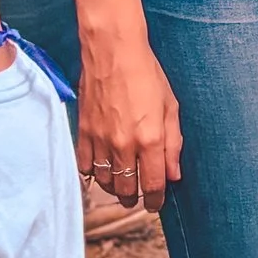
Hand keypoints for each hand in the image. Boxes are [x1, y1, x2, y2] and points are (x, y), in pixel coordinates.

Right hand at [76, 29, 181, 211]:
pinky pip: (85, 165)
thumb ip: (173, 144)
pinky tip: (101, 171)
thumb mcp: (171, 107)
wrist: (112, 52)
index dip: (156, 200)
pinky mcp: (84, 132)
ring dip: (114, 189)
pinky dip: (93, 173)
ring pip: (104, 181)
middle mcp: (124, 144)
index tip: (156, 204)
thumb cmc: (147, 75)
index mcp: (150, 139)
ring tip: (121, 187)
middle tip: (138, 198)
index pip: (153, 184)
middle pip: (126, 188)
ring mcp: (101, 140)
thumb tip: (174, 175)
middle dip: (134, 198)